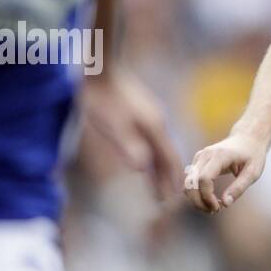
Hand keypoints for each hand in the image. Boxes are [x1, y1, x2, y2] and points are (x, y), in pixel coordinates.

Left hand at [82, 71, 182, 200]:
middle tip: (164, 198)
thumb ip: (129, 146)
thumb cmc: (103, 99)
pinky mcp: (142, 114)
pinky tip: (145, 159)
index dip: (170, 180)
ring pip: (159, 148)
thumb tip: (142, 169)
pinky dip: (152, 155)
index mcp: (155, 128)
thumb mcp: (114, 125)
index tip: (170, 198)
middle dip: (166, 178)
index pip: (170, 160)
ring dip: (159, 168)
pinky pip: (152, 140)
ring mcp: (151, 118)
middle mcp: (157, 124)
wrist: (99, 71)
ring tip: (155, 184)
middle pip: (167, 156)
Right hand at [184, 132, 267, 213]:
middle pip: (191, 183)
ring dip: (196, 200)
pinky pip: (190, 182)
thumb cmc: (253, 155)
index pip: (204, 179)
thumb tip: (225, 203)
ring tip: (213, 207)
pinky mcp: (197, 162)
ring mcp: (199, 157)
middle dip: (199, 202)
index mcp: (219, 156)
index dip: (208, 197)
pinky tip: (211, 200)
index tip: (220, 207)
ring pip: (188, 184)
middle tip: (215, 211)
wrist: (247, 138)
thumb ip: (239, 187)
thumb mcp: (253, 172)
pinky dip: (197, 194)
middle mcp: (205, 155)